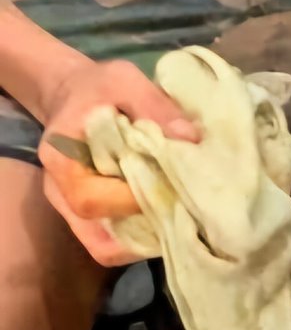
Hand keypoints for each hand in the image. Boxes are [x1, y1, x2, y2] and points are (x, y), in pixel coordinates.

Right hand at [37, 59, 197, 266]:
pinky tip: (171, 219)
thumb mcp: (125, 81)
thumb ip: (156, 106)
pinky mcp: (91, 216)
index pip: (90, 200)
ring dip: (146, 242)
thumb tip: (191, 138)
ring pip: (107, 248)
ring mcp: (73, 209)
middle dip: (146, 232)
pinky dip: (143, 238)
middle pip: (98, 238)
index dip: (131, 202)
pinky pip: (115, 242)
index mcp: (61, 160)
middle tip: (185, 215)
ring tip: (181, 221)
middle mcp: (60, 193)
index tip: (169, 188)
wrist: (79, 94)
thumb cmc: (100, 87)